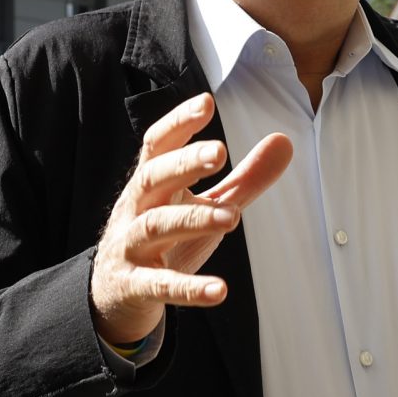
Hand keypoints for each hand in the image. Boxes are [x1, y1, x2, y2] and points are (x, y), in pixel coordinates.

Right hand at [90, 92, 293, 347]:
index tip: (206, 102)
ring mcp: (131, 247)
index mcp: (152, 184)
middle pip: (152, 177)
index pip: (159, 144)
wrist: (113, 294)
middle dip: (183, 163)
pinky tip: (219, 291)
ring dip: (193, 219)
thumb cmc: (164, 240)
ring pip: (155, 226)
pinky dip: (189, 289)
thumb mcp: (203, 205)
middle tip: (219, 152)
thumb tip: (284, 141)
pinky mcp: (134, 285)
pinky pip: (160, 285)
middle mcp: (136, 209)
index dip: (179, 122)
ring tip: (232, 218)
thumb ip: (244, 178)